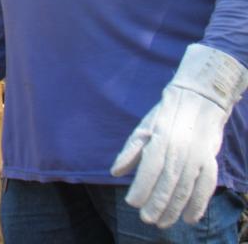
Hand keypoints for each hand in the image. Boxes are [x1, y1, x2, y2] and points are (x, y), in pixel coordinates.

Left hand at [110, 44, 247, 227]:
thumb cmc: (164, 117)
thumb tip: (115, 172)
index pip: (149, 170)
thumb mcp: (143, 129)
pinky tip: (190, 218)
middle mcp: (179, 151)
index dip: (141, 189)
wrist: (198, 102)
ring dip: (175, 209)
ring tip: (164, 223)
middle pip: (168, 184)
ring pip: (186, 189)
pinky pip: (206, 187)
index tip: (133, 203)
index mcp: (159, 141)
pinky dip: (199, 204)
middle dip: (157, 205)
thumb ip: (130, 152)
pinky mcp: (210, 162)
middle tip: (147, 220)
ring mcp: (197, 158)